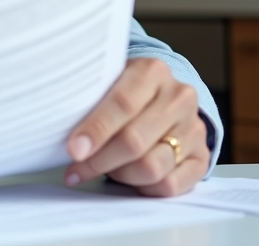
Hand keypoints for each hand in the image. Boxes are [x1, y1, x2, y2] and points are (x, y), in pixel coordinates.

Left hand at [64, 58, 209, 196]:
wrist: (161, 98)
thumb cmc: (123, 92)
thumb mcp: (107, 82)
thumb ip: (89, 99)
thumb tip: (57, 126)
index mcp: (152, 71)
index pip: (122, 103)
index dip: (96, 130)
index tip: (73, 150)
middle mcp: (179, 97)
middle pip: (135, 141)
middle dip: (100, 160)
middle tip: (77, 169)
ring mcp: (194, 128)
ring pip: (152, 167)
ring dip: (120, 175)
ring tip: (102, 169)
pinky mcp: (202, 156)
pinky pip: (170, 185)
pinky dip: (143, 187)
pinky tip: (127, 179)